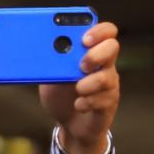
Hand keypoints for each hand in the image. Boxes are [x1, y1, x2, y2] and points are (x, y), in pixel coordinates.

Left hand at [40, 22, 120, 153]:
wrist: (68, 123)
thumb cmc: (61, 94)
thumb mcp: (50, 77)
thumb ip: (50, 64)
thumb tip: (40, 52)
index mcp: (90, 52)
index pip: (105, 32)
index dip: (98, 31)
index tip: (84, 39)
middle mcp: (103, 64)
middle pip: (112, 47)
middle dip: (95, 54)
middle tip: (81, 65)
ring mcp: (108, 83)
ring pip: (107, 76)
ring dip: (88, 83)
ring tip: (77, 89)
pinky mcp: (108, 102)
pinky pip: (104, 99)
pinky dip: (87, 102)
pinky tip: (79, 105)